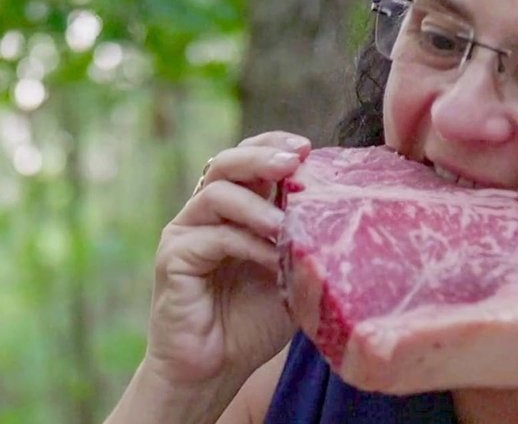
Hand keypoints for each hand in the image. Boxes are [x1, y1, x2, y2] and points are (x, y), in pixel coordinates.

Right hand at [143, 131, 308, 388]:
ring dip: (256, 203)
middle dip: (262, 156)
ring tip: (284, 224)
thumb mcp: (290, 275)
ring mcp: (186, 232)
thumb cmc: (252, 323)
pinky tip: (271, 259)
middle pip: (227, 162)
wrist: (213, 371)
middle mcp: (206, 213)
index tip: (306, 147)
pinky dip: (246, 243)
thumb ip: (304, 242)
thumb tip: (344, 212)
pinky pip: (212, 236)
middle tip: (293, 160)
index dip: (273, 145)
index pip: (248, 159)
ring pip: (217, 193)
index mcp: (234, 209)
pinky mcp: (174, 258)